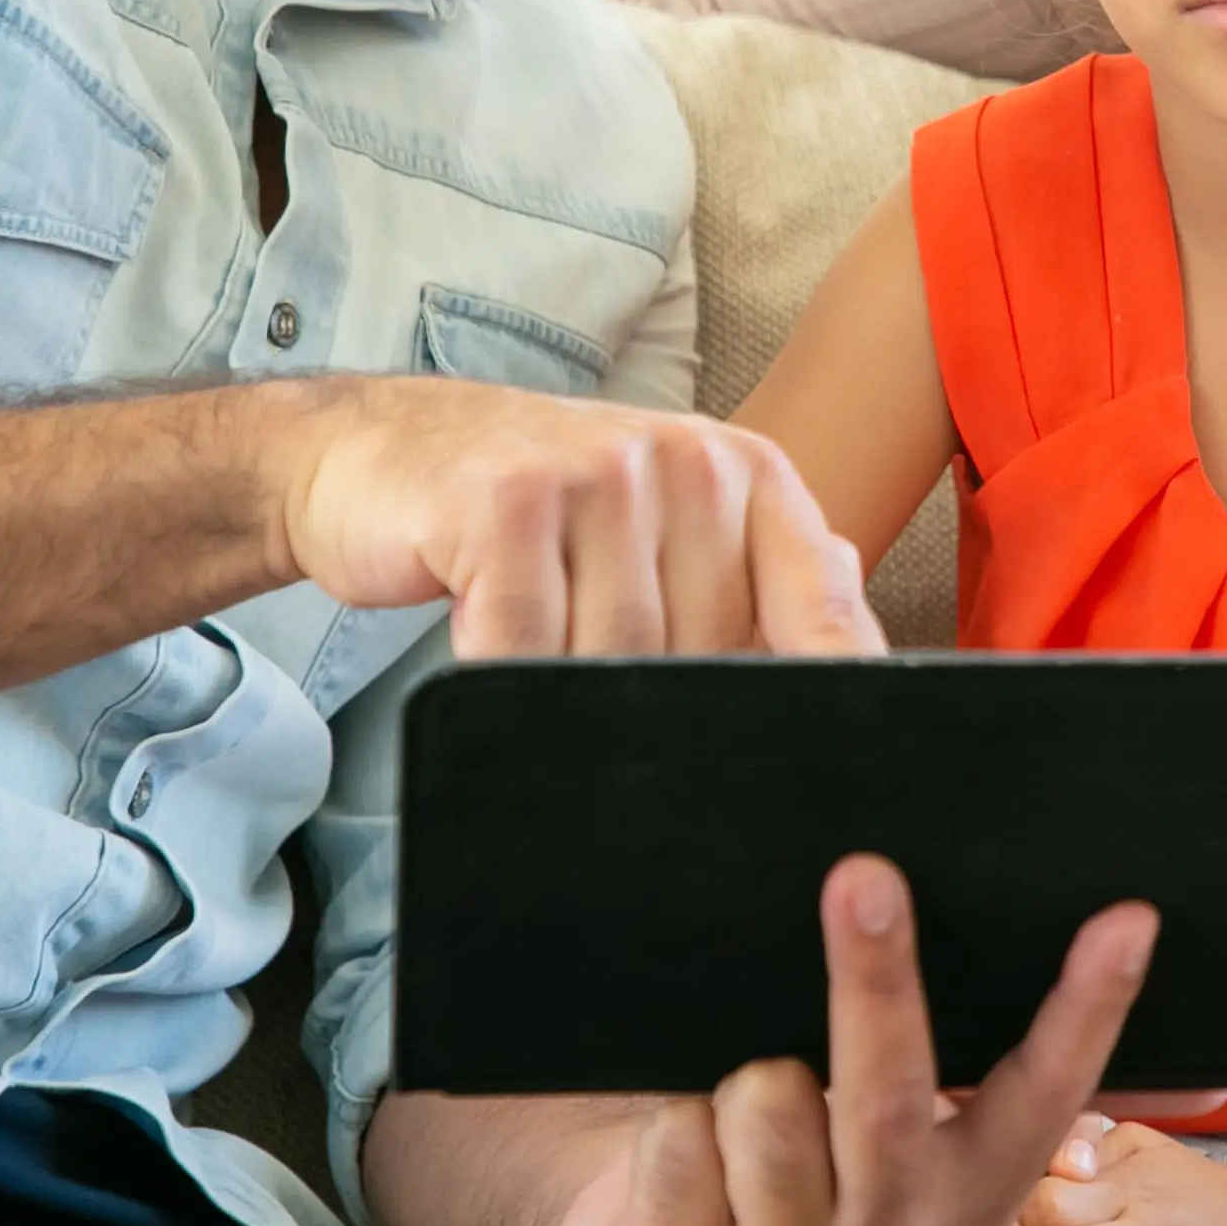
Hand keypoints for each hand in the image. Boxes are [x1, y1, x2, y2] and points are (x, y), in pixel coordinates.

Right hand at [270, 376, 881, 657]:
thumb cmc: (528, 511)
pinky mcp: (509, 500)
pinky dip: (503, 671)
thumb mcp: (654, 527)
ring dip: (567, 688)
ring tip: (533, 657)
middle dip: (656, 710)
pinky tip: (481, 646)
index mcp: (744, 476)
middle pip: (706, 657)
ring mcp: (601, 473)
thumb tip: (851, 667)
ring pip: (617, 660)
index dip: (838, 690)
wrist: (376, 450)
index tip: (842, 775)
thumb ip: (746, 586)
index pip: (821, 603)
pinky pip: (526, 647)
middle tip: (600, 705)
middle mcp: (687, 462)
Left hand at [539, 856, 1159, 1225]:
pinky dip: (672, 1123)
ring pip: (767, 1100)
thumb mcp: (907, 1146)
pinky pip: (680, 1136)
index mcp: (967, 1197)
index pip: (1047, 1095)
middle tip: (865, 878)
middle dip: (877, 979)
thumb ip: (1005, 1092)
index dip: (1091, 1009)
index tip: (1126, 922)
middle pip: (889, 1099)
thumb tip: (1200, 1072)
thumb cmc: (804, 1168)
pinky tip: (688, 1166)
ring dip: (740, 1081)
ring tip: (740, 1116)